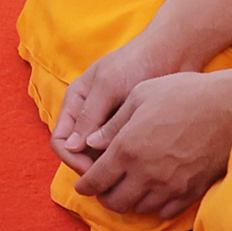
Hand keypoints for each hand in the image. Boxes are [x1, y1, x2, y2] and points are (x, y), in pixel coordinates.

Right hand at [50, 31, 193, 170]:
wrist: (171, 53)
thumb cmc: (135, 63)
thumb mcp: (108, 86)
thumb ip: (89, 116)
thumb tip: (70, 147)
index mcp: (75, 103)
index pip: (60, 141)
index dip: (72, 159)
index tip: (94, 171)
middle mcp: (88, 116)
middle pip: (79, 153)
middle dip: (92, 168)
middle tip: (116, 177)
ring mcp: (109, 124)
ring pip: (100, 156)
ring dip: (110, 167)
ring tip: (130, 174)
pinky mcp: (130, 130)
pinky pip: (120, 153)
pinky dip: (125, 162)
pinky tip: (140, 167)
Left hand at [68, 68, 231, 217]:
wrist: (231, 108)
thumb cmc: (184, 93)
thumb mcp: (140, 96)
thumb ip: (112, 124)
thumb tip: (90, 142)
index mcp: (127, 148)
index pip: (96, 180)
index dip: (85, 185)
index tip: (82, 185)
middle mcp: (145, 173)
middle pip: (114, 201)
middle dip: (104, 196)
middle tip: (104, 187)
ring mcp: (170, 186)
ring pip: (139, 209)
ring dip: (128, 202)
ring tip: (128, 188)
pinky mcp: (191, 192)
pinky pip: (164, 211)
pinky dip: (154, 206)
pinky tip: (153, 192)